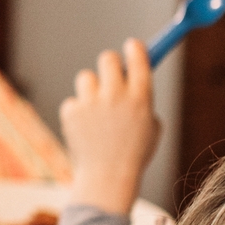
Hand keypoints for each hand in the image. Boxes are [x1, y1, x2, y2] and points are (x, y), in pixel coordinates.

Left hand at [60, 41, 159, 217]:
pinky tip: (85, 131)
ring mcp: (92, 103)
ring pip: (86, 77)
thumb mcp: (152, 126)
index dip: (135, 48)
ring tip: (97, 113)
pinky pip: (74, 101)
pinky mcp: (72, 112)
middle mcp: (116, 96)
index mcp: (141, 97)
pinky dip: (78, 113)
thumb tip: (134, 74)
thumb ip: (143, 100)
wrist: (108, 178)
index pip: (138, 56)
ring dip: (91, 90)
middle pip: (108, 58)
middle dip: (110, 64)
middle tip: (110, 77)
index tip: (132, 46)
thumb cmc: (134, 153)